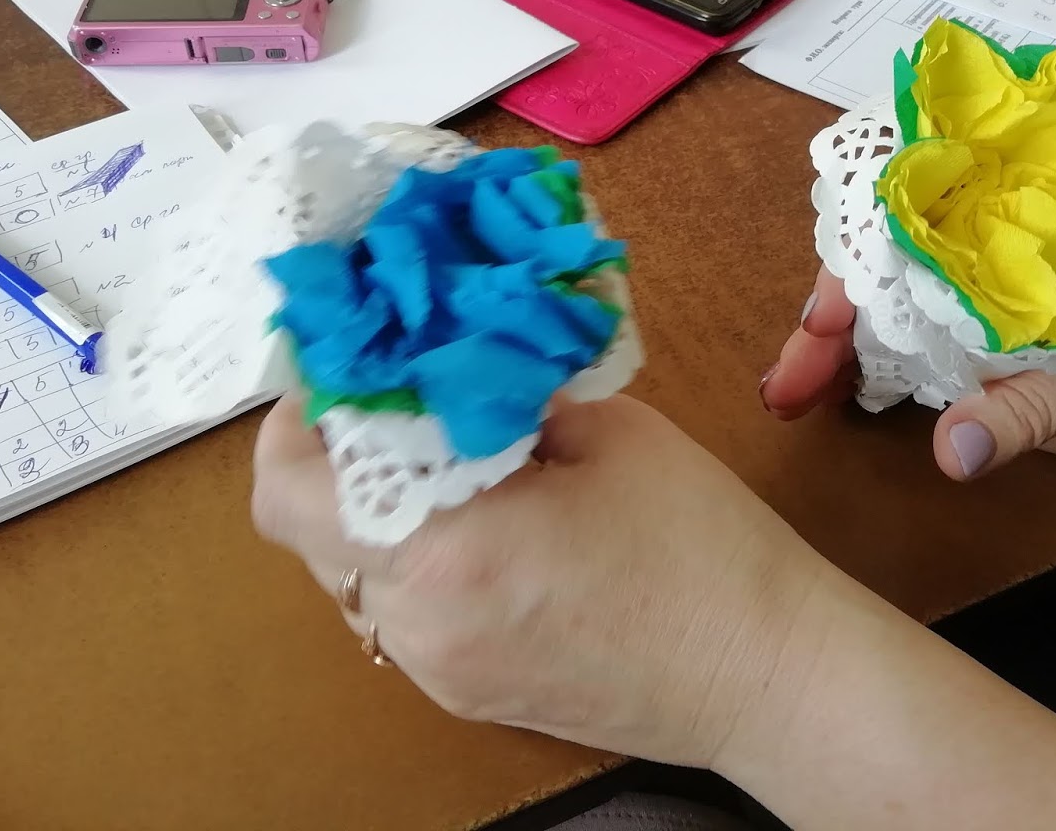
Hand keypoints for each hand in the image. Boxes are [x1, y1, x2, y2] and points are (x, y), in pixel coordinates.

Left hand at [251, 394, 830, 766]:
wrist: (765, 673)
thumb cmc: (700, 545)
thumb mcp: (605, 431)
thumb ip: (506, 393)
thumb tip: (450, 362)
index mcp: (445, 550)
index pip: (291, 492)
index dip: (296, 420)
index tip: (342, 368)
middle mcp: (418, 624)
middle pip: (313, 534)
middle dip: (338, 457)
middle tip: (395, 396)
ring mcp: (437, 671)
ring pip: (354, 575)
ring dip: (375, 508)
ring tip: (446, 456)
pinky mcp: (465, 693)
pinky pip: (404, 612)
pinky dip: (416, 555)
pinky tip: (484, 519)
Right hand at [762, 262, 1055, 478]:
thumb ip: (1034, 404)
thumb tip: (953, 449)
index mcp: (1010, 246)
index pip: (910, 241)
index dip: (855, 276)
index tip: (820, 321)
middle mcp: (984, 282)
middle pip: (883, 290)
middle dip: (824, 328)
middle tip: (783, 386)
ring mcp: (984, 336)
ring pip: (890, 337)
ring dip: (835, 362)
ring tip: (789, 400)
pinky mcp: (995, 390)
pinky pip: (922, 388)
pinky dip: (873, 393)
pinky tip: (835, 409)